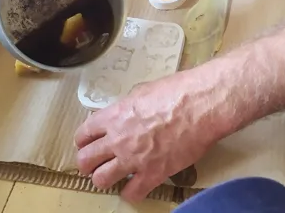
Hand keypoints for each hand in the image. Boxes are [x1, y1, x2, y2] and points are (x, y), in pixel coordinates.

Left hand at [74, 69, 221, 200]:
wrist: (201, 106)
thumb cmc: (176, 91)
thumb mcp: (143, 91)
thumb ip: (127, 106)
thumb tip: (124, 113)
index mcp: (114, 115)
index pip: (84, 133)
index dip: (83, 140)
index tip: (86, 143)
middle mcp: (118, 139)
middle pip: (85, 160)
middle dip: (87, 162)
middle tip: (94, 162)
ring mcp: (134, 159)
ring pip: (101, 180)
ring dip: (104, 178)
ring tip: (111, 175)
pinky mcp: (153, 174)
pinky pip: (131, 193)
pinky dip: (130, 192)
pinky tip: (134, 186)